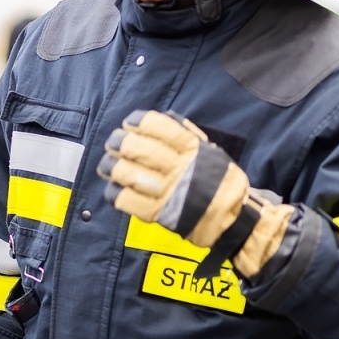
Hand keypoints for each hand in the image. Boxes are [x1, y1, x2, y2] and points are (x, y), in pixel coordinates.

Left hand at [96, 110, 250, 247]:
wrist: (231, 219)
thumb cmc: (218, 182)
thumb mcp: (210, 152)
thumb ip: (187, 135)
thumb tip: (161, 119)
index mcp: (192, 149)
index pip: (159, 127)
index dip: (139, 122)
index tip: (130, 122)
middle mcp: (179, 168)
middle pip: (137, 148)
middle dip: (119, 142)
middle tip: (114, 142)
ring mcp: (168, 192)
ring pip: (127, 173)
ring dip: (111, 166)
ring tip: (108, 164)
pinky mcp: (159, 214)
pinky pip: (127, 201)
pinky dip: (115, 193)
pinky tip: (114, 188)